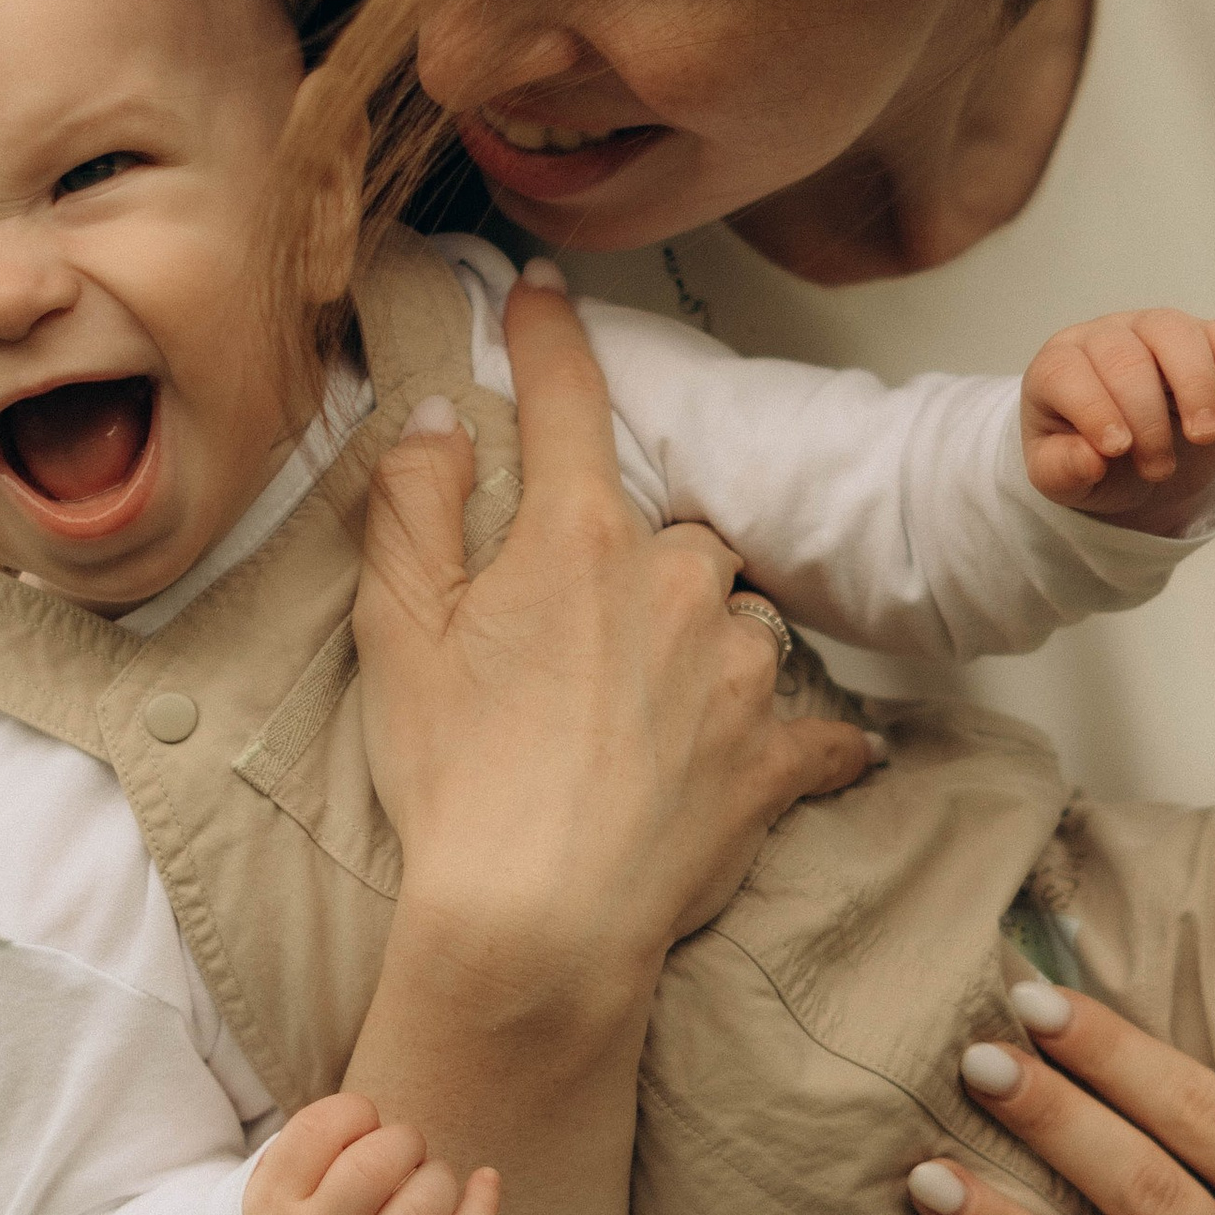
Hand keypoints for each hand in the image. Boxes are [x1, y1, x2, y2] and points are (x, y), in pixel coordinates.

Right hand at [244, 1090, 499, 1214]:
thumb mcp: (281, 1182)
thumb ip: (317, 1138)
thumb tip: (381, 1117)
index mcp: (274, 1206)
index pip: (321, 1126)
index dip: (355, 1110)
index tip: (361, 1126)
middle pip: (378, 1161)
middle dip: (403, 1139)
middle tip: (399, 1154)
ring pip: (428, 1203)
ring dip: (437, 1175)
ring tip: (423, 1183)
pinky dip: (482, 1207)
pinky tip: (484, 1181)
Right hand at [356, 265, 880, 998]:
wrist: (536, 923)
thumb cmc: (456, 778)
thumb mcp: (397, 629)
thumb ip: (414, 504)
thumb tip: (436, 419)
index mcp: (577, 538)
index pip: (568, 402)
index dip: (551, 336)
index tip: (545, 291)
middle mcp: (676, 582)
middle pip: (676, 530)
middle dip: (639, 561)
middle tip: (582, 631)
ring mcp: (738, 671)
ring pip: (739, 620)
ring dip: (709, 645)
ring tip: (650, 710)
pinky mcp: (776, 758)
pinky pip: (816, 732)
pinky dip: (804, 740)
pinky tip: (806, 754)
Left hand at [1021, 307, 1214, 532]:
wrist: (1130, 455)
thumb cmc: (1088, 455)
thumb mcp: (1058, 476)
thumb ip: (1062, 469)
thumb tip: (1090, 460)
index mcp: (1056, 367)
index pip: (1065, 373)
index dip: (1093, 410)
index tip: (1117, 450)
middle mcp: (1103, 337)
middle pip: (1125, 356)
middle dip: (1147, 416)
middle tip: (1158, 468)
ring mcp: (1154, 329)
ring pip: (1176, 333)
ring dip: (1196, 388)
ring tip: (1203, 437)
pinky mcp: (1203, 338)